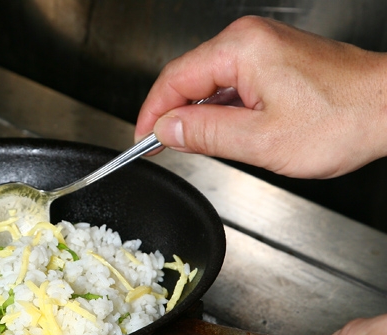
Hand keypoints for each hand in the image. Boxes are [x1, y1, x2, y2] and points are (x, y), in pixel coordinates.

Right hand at [134, 16, 386, 177]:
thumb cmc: (342, 119)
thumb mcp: (260, 140)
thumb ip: (205, 134)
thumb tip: (167, 130)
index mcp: (240, 49)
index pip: (174, 80)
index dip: (152, 114)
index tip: (141, 140)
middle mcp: (250, 39)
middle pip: (189, 76)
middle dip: (172, 113)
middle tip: (159, 146)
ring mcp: (264, 47)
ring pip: (210, 80)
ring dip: (197, 113)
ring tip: (192, 145)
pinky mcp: (276, 59)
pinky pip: (232, 81)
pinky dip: (220, 107)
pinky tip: (222, 131)